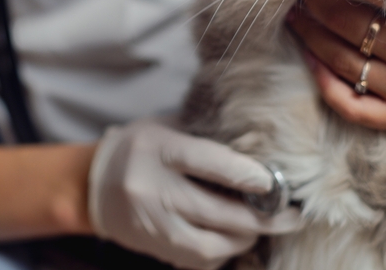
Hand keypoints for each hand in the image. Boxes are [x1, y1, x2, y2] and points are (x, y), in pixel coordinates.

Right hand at [88, 119, 300, 269]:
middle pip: (219, 211)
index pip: (210, 163)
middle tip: (293, 215)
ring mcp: (152, 224)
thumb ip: (206, 136)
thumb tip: (259, 149)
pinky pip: (199, 259)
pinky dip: (223, 252)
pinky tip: (234, 239)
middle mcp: (152, 189)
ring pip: (212, 244)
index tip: (277, 182)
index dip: (249, 175)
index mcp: (158, 150)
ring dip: (246, 239)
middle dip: (264, 217)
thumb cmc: (139, 148)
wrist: (92, 184)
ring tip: (265, 228)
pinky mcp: (154, 247)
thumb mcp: (166, 128)